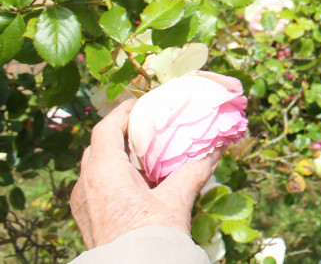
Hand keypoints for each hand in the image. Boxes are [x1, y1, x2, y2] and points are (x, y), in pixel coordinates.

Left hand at [70, 99, 221, 248]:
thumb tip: (216, 150)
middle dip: (121, 134)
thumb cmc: (150, 236)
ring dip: (118, 158)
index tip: (140, 104)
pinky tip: (139, 187)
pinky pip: (98, 188)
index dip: (122, 112)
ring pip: (97, 169)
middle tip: (145, 129)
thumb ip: (194, 171)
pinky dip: (115, 178)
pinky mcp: (88, 221)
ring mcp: (84, 204)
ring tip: (145, 157)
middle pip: (100, 146)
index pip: (106, 128)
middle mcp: (86, 184)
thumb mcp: (177, 200)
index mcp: (103, 171)